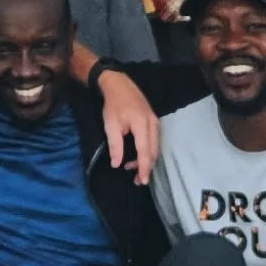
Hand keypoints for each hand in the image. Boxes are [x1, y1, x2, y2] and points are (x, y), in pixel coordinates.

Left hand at [95, 62, 160, 184]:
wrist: (119, 85)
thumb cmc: (113, 105)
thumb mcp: (110, 125)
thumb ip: (115, 146)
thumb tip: (116, 165)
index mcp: (142, 124)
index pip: (145, 151)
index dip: (144, 168)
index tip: (142, 181)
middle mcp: (153, 124)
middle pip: (153, 151)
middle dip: (146, 167)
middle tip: (136, 179)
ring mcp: (155, 122)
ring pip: (155, 147)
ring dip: (146, 160)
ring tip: (132, 168)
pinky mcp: (154, 121)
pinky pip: (155, 141)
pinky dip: (148, 151)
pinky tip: (137, 156)